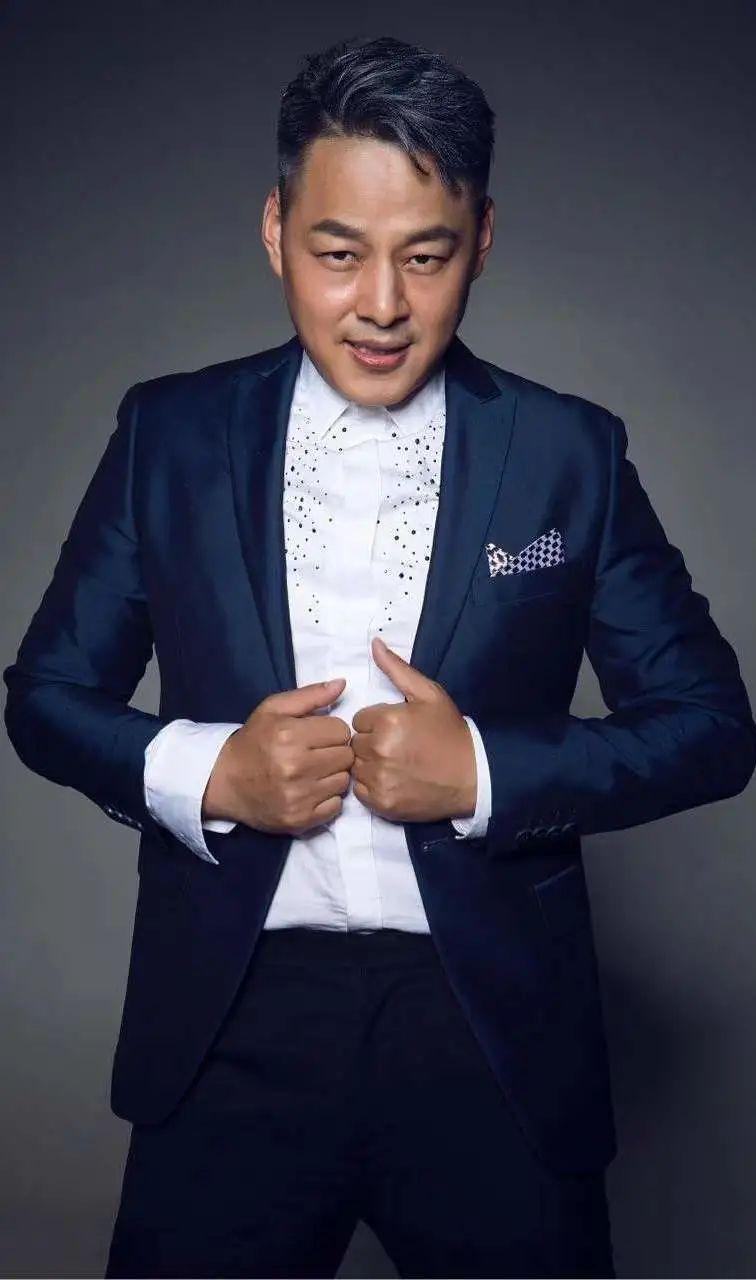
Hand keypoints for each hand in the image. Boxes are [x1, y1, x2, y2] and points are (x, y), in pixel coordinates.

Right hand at [201, 678, 353, 834]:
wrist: (224, 782)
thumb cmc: (252, 742)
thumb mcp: (273, 709)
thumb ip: (310, 695)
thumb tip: (342, 684)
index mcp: (289, 735)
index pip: (341, 730)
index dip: (331, 731)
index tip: (317, 736)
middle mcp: (295, 767)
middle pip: (346, 756)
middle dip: (335, 752)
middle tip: (316, 754)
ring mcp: (298, 797)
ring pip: (344, 781)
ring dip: (333, 775)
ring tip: (313, 772)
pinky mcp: (300, 819)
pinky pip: (336, 806)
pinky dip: (328, 799)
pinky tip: (310, 791)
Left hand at [350, 636, 476, 822]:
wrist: (472, 775)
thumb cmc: (449, 733)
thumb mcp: (429, 694)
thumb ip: (397, 669)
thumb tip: (374, 644)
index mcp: (386, 720)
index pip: (358, 720)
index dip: (376, 723)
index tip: (396, 729)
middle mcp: (378, 750)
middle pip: (355, 743)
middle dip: (371, 743)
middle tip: (398, 748)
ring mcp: (378, 779)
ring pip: (355, 767)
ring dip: (369, 765)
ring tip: (395, 764)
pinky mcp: (381, 803)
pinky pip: (359, 790)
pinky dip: (372, 786)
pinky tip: (393, 780)